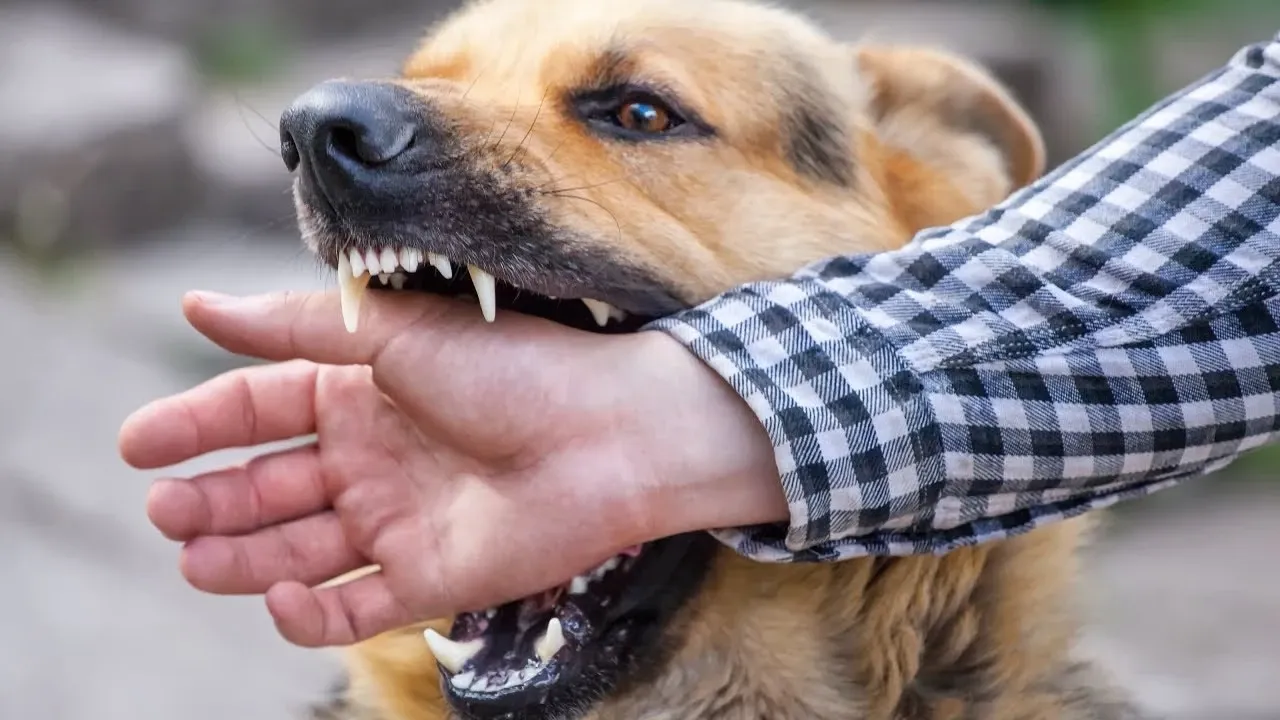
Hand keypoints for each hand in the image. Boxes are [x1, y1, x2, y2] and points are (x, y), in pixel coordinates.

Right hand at [119, 289, 785, 646]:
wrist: (612, 433)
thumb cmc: (514, 367)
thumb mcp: (394, 333)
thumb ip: (294, 329)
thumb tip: (195, 306)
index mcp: (361, 391)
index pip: (258, 408)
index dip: (196, 425)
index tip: (135, 445)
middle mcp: (373, 457)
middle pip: (268, 485)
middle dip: (211, 498)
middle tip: (164, 511)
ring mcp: (399, 520)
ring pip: (298, 547)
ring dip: (241, 555)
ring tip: (191, 556)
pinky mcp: (431, 578)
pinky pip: (355, 606)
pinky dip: (310, 612)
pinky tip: (279, 596)